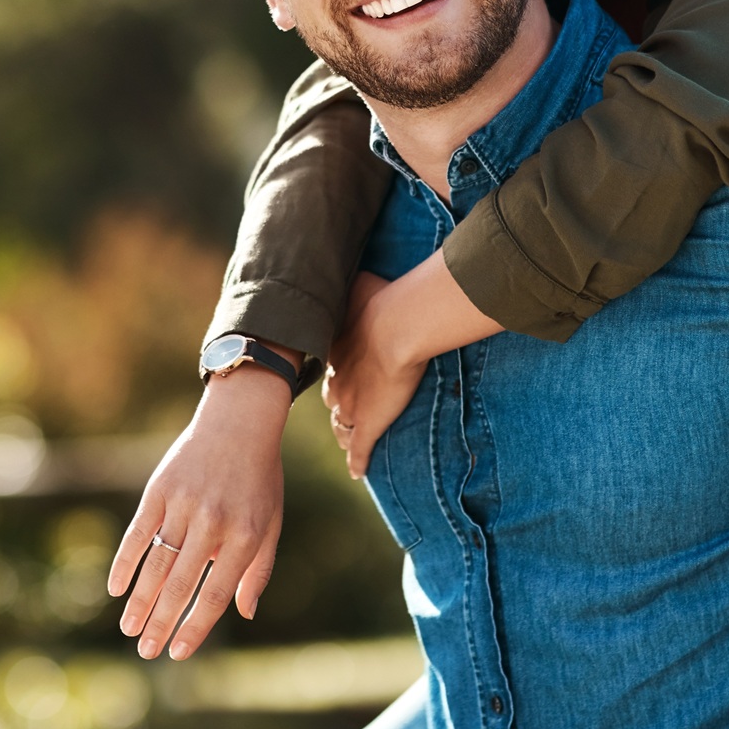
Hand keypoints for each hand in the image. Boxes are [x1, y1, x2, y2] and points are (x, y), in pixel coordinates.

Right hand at [106, 360, 290, 660]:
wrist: (240, 422)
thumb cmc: (258, 480)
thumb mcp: (269, 524)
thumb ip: (258, 571)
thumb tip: (243, 614)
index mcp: (244, 536)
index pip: (216, 593)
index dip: (196, 627)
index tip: (178, 652)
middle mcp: (213, 523)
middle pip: (181, 585)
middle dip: (161, 622)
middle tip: (145, 652)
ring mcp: (184, 505)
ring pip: (156, 564)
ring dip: (140, 600)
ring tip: (129, 629)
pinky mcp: (160, 489)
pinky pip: (138, 533)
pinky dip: (124, 562)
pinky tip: (114, 588)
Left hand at [323, 253, 502, 477]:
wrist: (395, 327)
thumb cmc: (380, 301)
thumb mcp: (360, 282)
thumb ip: (358, 277)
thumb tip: (355, 258)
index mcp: (335, 351)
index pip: (332, 367)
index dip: (336, 371)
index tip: (339, 370)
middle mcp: (338, 381)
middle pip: (333, 398)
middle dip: (337, 402)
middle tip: (343, 405)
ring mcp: (352, 406)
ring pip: (342, 426)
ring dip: (346, 432)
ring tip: (350, 439)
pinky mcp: (368, 425)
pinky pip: (359, 450)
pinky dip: (357, 462)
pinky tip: (357, 471)